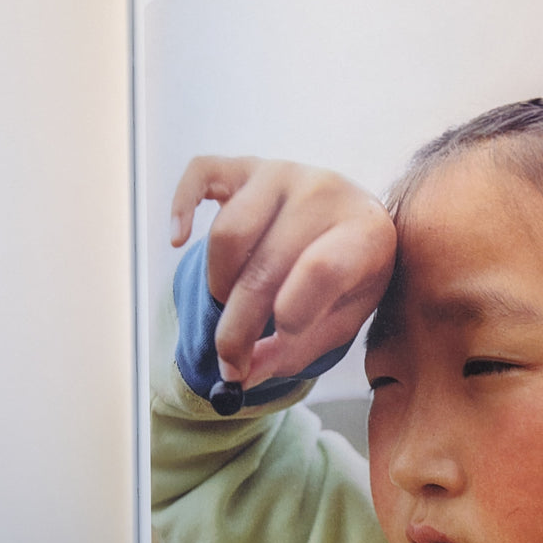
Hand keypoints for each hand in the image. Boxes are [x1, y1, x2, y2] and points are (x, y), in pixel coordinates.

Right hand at [171, 156, 396, 388]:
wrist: (351, 221)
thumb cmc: (346, 279)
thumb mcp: (339, 322)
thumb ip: (296, 350)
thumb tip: (242, 375)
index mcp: (364, 233)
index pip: (321, 271)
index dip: (289, 317)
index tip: (267, 351)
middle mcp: (324, 193)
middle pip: (263, 268)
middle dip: (238, 327)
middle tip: (229, 363)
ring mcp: (282, 174)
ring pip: (227, 233)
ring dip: (218, 282)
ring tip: (231, 302)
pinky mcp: (247, 166)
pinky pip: (199, 176)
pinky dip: (180, 207)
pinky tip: (178, 239)